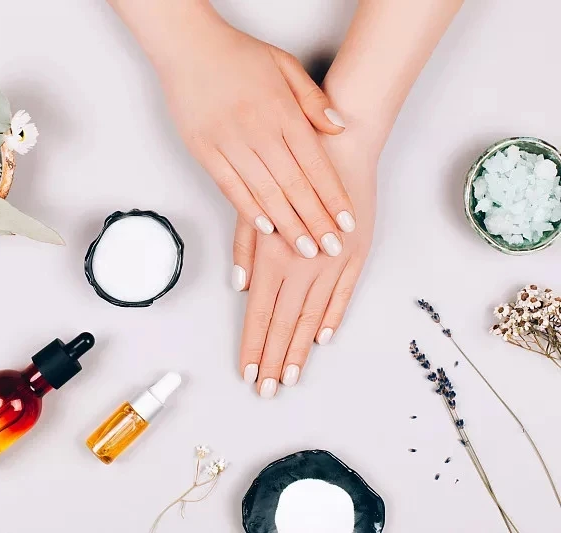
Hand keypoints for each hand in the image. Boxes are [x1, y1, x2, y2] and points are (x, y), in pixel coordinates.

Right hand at [155, 15, 355, 258]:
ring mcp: (229, 142)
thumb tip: (338, 130)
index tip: (346, 221)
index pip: (315, 163)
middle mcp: (258, 130)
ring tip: (304, 249)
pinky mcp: (204, 150)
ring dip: (287, 225)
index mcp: (282, 110)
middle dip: (315, 221)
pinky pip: (230, 187)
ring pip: (264, 192)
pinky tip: (264, 228)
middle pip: (294, 185)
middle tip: (331, 249)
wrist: (188, 45)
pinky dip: (248, 209)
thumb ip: (313, 100)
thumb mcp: (284, 64)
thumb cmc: (236, 54)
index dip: (332, 196)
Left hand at [232, 130, 376, 397]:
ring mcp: (334, 263)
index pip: (260, 313)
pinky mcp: (358, 255)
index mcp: (274, 255)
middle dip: (274, 360)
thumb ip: (246, 249)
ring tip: (292, 377)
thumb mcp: (257, 208)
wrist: (340, 148)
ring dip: (301, 350)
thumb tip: (239, 289)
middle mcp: (303, 265)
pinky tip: (323, 339)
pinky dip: (332, 317)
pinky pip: (343, 295)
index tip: (249, 373)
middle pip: (285, 323)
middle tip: (267, 390)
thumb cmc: (290, 174)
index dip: (254, 346)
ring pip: (313, 316)